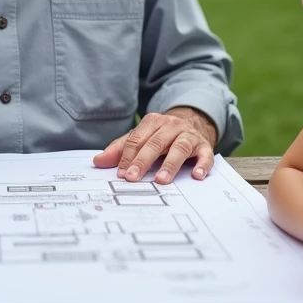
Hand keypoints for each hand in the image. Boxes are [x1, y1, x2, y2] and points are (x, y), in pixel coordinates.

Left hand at [92, 107, 216, 183]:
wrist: (193, 123)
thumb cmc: (162, 136)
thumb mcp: (141, 138)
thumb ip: (120, 149)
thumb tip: (97, 161)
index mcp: (153, 122)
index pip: (137, 139)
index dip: (128, 156)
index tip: (121, 174)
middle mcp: (171, 126)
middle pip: (156, 143)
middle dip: (143, 161)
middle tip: (133, 178)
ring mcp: (189, 135)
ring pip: (179, 147)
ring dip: (170, 164)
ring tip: (161, 180)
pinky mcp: (204, 146)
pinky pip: (205, 155)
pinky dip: (202, 165)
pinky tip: (196, 175)